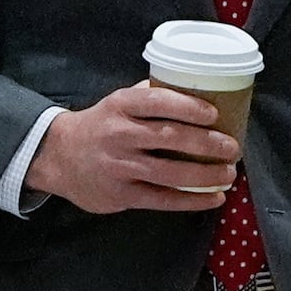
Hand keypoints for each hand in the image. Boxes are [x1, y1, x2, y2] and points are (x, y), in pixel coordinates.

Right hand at [24, 82, 240, 214]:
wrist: (59, 157)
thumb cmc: (100, 126)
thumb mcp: (117, 102)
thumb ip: (150, 96)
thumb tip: (197, 90)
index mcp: (120, 106)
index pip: (157, 102)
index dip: (188, 107)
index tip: (214, 114)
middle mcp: (119, 135)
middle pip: (169, 138)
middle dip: (207, 143)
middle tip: (232, 147)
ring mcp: (119, 167)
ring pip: (170, 172)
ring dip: (205, 174)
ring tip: (230, 173)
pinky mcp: (122, 195)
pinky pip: (162, 199)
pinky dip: (191, 200)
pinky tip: (214, 198)